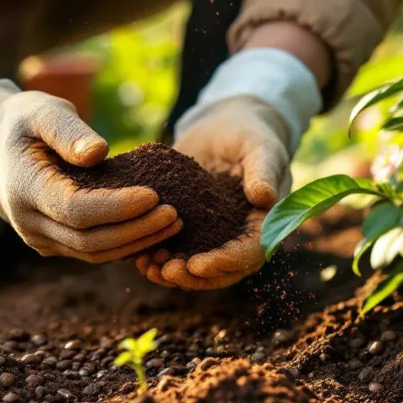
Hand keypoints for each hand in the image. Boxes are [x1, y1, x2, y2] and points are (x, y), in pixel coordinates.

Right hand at [0, 85, 181, 262]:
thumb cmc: (25, 123)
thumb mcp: (43, 112)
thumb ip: (68, 131)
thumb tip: (98, 152)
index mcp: (24, 187)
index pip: (76, 209)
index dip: (117, 208)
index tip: (155, 195)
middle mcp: (29, 222)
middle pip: (89, 240)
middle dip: (136, 230)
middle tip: (175, 214)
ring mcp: (40, 239)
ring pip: (93, 253)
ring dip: (136, 243)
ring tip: (174, 224)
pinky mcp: (54, 245)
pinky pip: (93, 252)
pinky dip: (125, 244)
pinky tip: (155, 230)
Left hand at [134, 96, 292, 288]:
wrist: (222, 126)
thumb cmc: (249, 134)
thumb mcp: (260, 147)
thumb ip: (263, 171)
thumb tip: (265, 198)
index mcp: (262, 223)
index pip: (250, 253)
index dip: (225, 262)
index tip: (198, 264)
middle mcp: (237, 237)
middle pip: (221, 271)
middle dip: (194, 276)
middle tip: (167, 271)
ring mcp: (211, 236)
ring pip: (196, 267)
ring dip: (173, 274)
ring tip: (148, 268)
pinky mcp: (187, 228)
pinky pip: (174, 250)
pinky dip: (157, 258)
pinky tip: (137, 258)